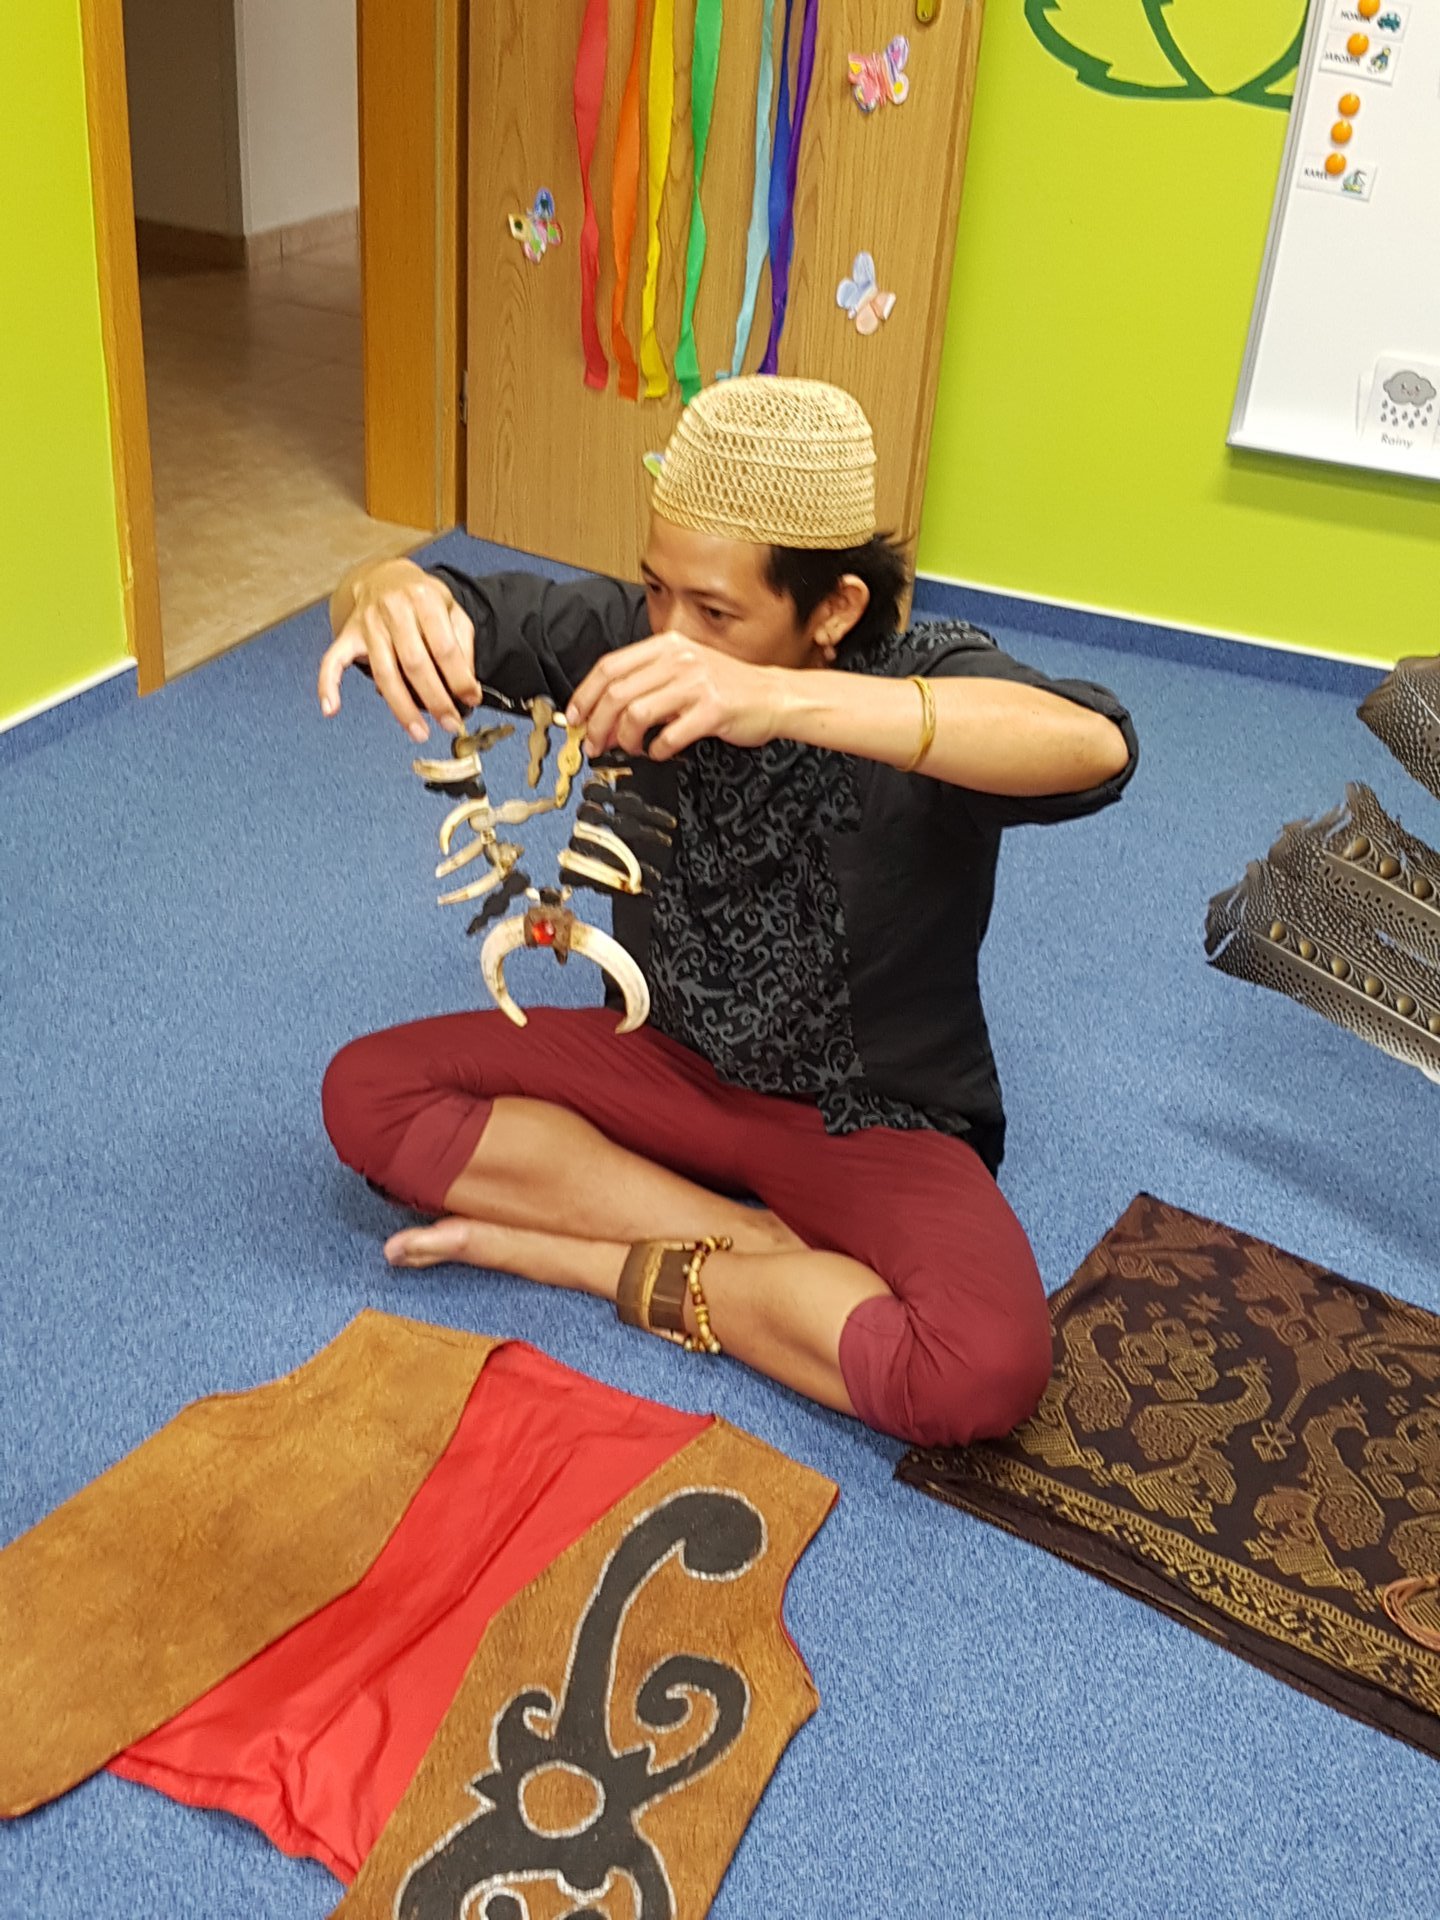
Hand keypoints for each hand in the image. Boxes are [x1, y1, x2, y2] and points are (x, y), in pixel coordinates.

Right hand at [316, 559, 480, 741]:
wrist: (384, 577)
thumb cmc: (421, 599)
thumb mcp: (451, 610)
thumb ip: (462, 644)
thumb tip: (467, 686)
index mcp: (424, 600)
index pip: (444, 647)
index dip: (460, 678)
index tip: (470, 700)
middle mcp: (394, 610)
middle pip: (415, 664)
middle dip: (436, 699)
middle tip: (450, 724)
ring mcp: (368, 623)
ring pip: (385, 673)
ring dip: (402, 708)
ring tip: (419, 732)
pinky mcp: (348, 635)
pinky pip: (332, 661)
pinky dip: (328, 685)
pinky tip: (331, 709)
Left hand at [565, 635, 789, 759]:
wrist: (775, 696)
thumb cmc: (728, 687)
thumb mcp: (686, 668)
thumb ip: (649, 681)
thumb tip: (604, 710)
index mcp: (667, 645)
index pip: (609, 666)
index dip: (584, 694)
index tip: (575, 718)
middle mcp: (679, 659)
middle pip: (616, 692)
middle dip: (598, 724)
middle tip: (595, 745)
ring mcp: (696, 683)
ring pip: (635, 714)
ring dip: (625, 739)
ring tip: (631, 749)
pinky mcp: (712, 709)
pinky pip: (668, 736)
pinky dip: (657, 751)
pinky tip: (660, 752)